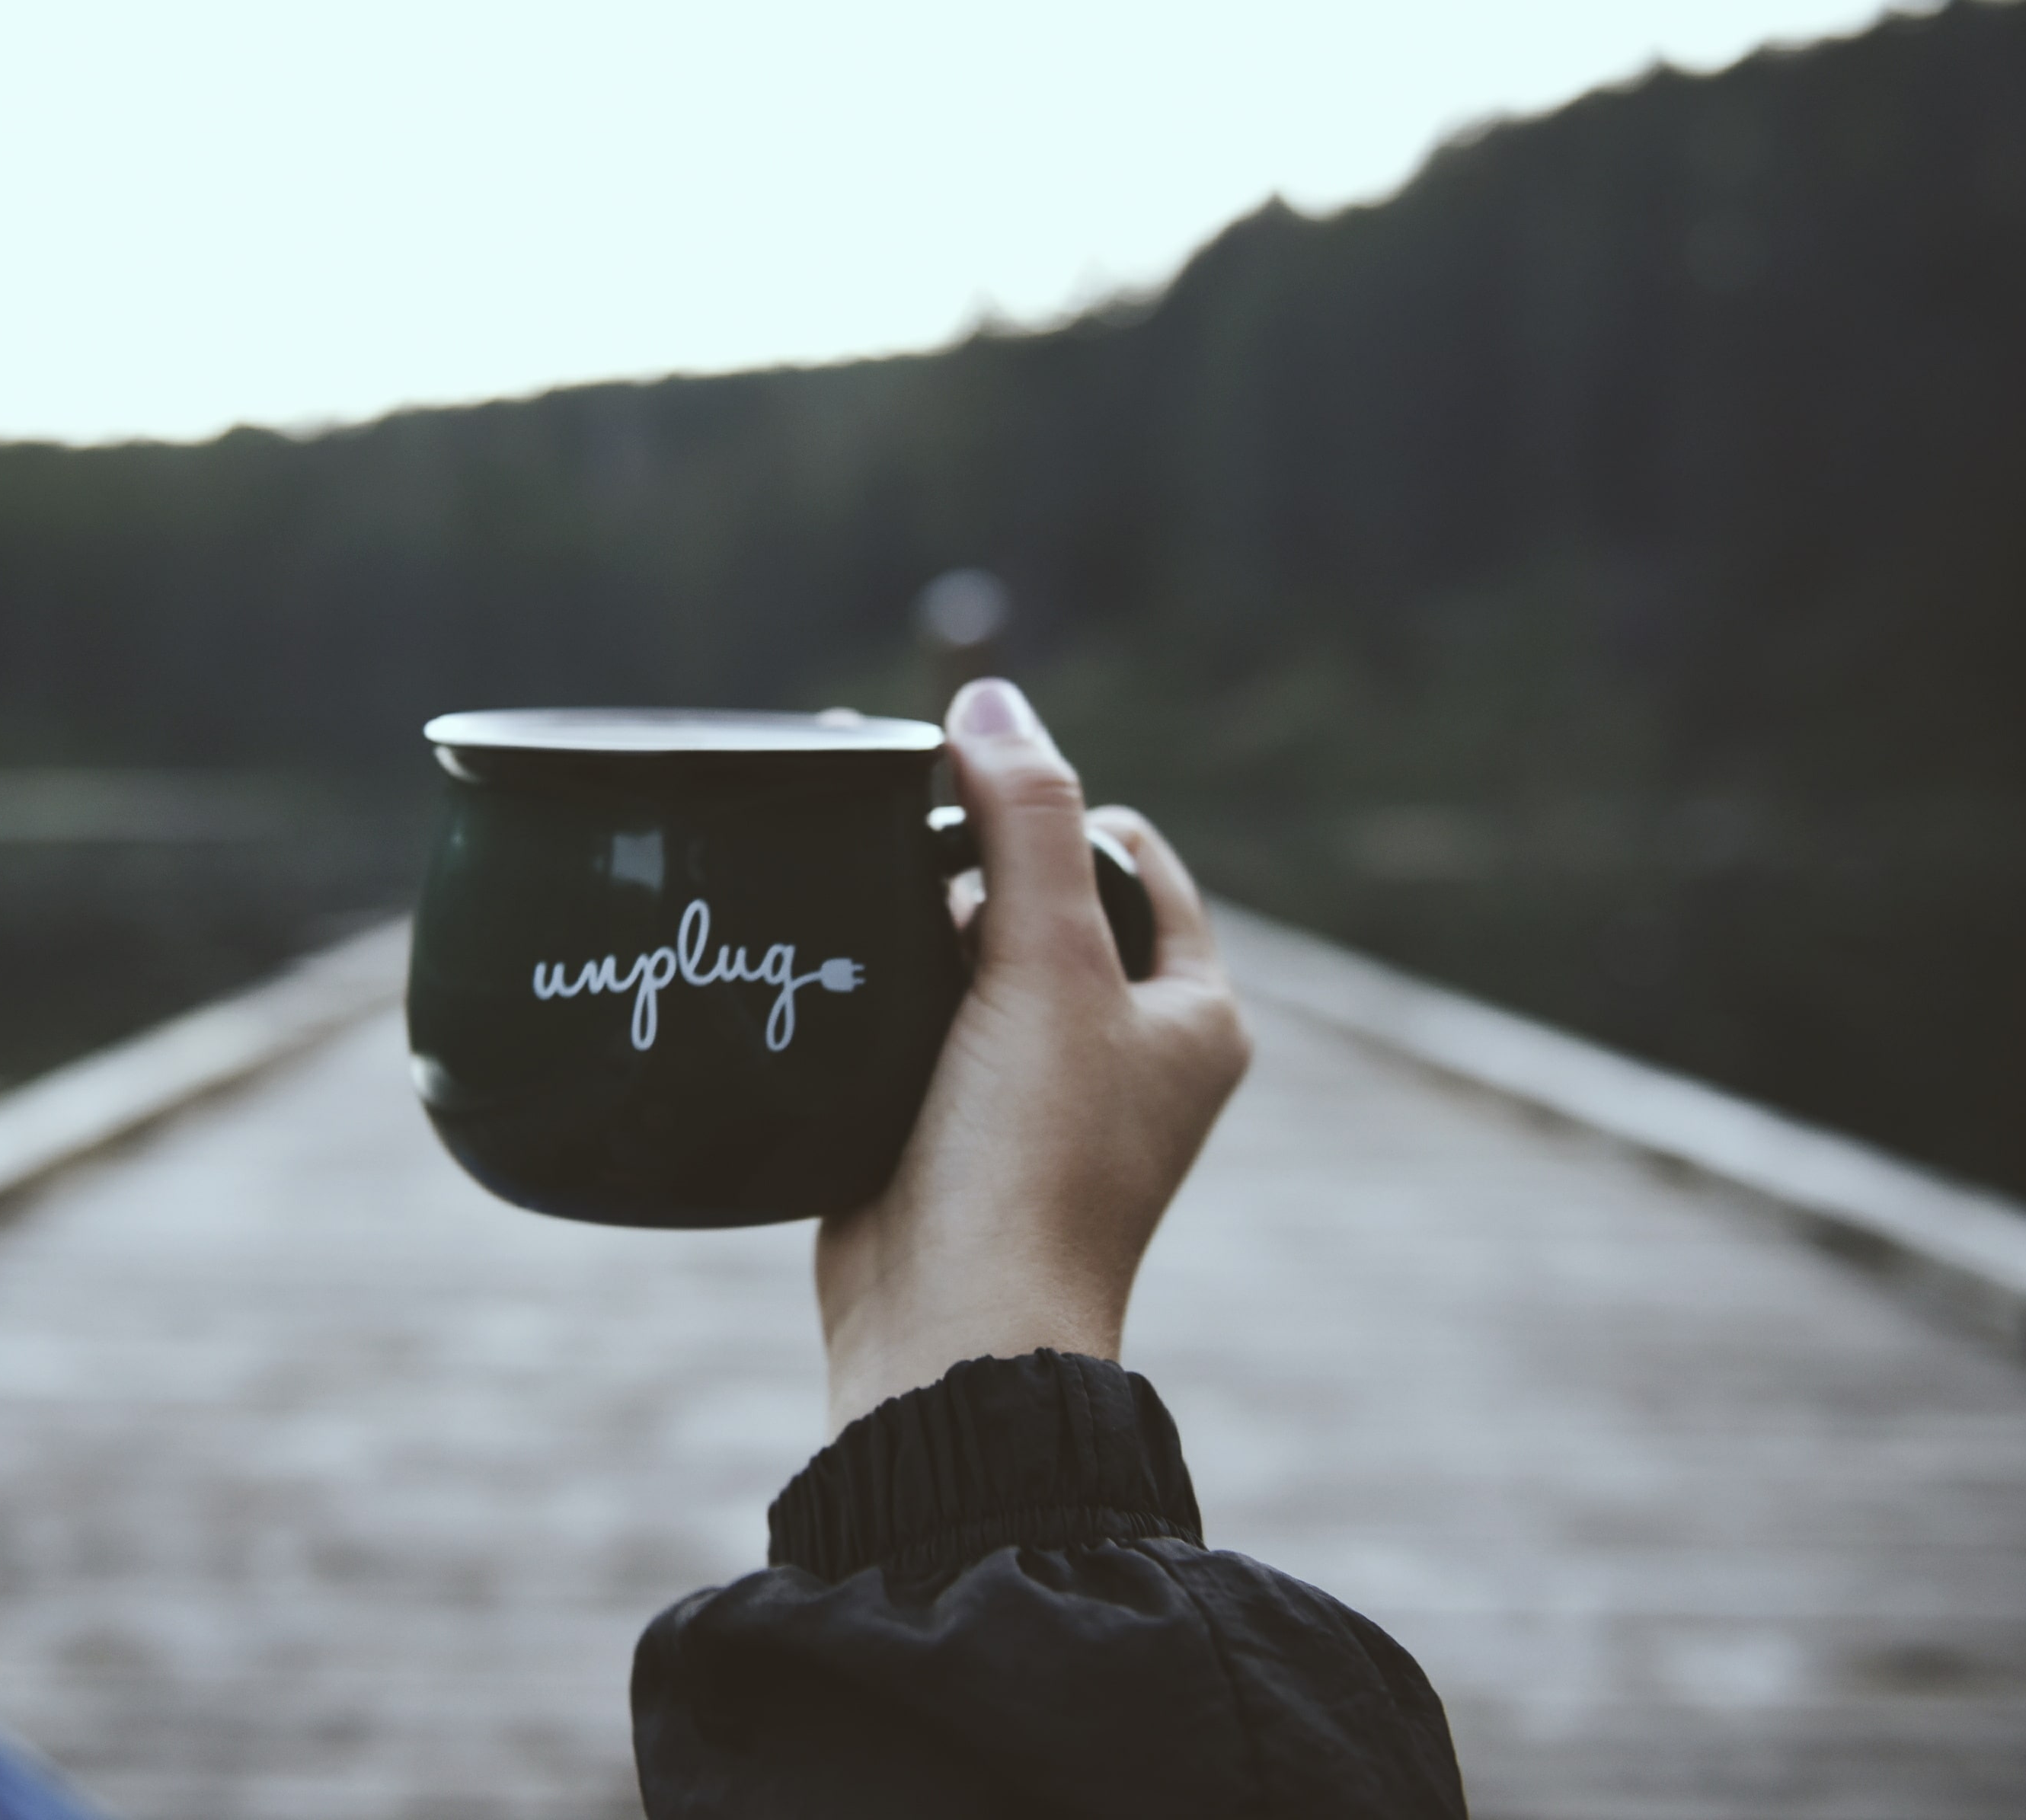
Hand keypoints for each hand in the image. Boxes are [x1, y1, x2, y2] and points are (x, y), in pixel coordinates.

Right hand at [813, 678, 1250, 1433]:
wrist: (949, 1328)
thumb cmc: (1026, 1160)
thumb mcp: (1045, 963)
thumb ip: (1025, 819)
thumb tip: (990, 696)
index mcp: (1191, 1012)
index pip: (1129, 854)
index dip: (1051, 810)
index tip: (965, 806)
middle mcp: (1125, 1053)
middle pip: (1041, 900)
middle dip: (967, 869)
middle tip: (903, 869)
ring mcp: (1035, 1097)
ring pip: (968, 963)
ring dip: (915, 934)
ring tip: (864, 926)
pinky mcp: (951, 1130)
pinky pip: (915, 1028)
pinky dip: (878, 998)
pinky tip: (835, 985)